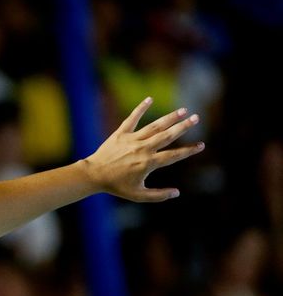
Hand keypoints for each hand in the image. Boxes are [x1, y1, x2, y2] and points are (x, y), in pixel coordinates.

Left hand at [83, 97, 204, 201]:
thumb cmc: (116, 186)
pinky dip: (140, 108)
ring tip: (182, 110)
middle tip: (196, 118)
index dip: (188, 151)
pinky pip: (132, 119)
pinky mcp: (120, 133)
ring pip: (154, 126)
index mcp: (148, 163)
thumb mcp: (138, 195)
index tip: (201, 145)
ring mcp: (131, 140)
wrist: (93, 175)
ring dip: (169, 118)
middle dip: (183, 127)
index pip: (173, 155)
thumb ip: (158, 195)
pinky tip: (149, 99)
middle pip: (167, 136)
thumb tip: (177, 193)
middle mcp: (142, 149)